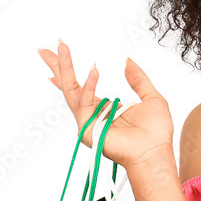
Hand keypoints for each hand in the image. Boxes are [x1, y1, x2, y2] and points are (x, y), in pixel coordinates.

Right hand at [36, 39, 174, 171]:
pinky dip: (89, 85)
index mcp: (106, 108)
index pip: (82, 88)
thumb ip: (139, 79)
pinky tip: (95, 70)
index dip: (70, 72)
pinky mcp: (87, 128)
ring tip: (62, 47)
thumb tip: (127, 61)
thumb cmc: (156, 132)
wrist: (154, 152)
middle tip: (44, 48)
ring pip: (71, 90)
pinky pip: (84, 102)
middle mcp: (94, 114)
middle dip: (58, 66)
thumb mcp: (151, 97)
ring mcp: (88, 121)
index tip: (60, 53)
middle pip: (70, 86)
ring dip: (64, 67)